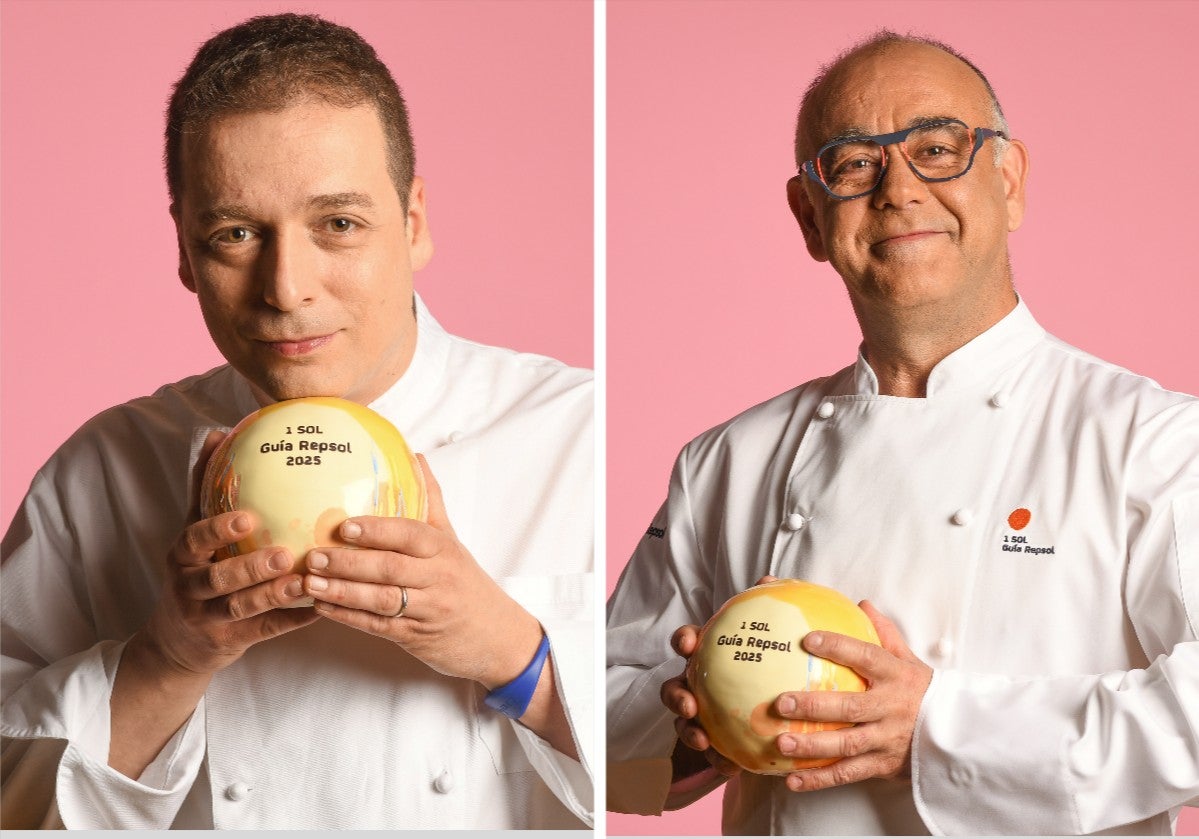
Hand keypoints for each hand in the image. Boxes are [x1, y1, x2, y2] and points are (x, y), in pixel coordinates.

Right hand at [136, 431, 318, 676]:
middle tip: (283, 554)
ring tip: (305, 582)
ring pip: (241, 607)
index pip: (195, 539)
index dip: (218, 530)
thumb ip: (204, 488)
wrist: (174, 644)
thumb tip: (216, 433)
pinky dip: (290, 621)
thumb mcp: (191, 533)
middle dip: (250, 568)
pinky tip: (319, 609)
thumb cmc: (195, 572)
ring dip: (274, 595)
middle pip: (219, 578)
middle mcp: (190, 586)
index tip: (248, 517)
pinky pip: (263, 631)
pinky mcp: (228, 642)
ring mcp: (207, 618)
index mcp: (183, 555)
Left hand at [303, 454, 542, 687]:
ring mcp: (427, 610)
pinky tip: (323, 608)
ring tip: (311, 584)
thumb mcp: (452, 541)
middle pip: (390, 568)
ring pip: (381, 600)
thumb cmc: (466, 582)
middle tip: (315, 556)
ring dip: (342, 592)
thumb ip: (430, 501)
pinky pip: (378, 626)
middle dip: (349, 563)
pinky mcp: (414, 637)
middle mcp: (438, 578)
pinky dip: (348, 617)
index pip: (410, 535)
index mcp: (444, 550)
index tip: (345, 526)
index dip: (377, 530)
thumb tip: (416, 457)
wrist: (496, 636)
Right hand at [660, 575, 783, 778]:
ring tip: (703, 740)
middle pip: (674, 686)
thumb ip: (769, 607)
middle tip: (689, 703)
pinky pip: (711, 754)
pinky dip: (718, 760)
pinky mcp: (714, 743)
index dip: (684, 641)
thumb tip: (768, 579)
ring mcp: (701, 714)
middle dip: (675, 695)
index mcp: (710, 656)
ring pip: (683, 724)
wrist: (778, 708)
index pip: (689, 642)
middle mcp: (698, 684)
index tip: (689, 645)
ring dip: (688, 732)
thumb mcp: (775, 635)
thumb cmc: (771, 663)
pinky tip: (733, 767)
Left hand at [774, 600, 932, 791]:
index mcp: (896, 676)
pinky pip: (849, 774)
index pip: (867, 657)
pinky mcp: (883, 765)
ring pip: (847, 745)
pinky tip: (792, 780)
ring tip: (781, 743)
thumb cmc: (923, 691)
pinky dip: (820, 780)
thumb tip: (861, 603)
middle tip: (781, 702)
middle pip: (850, 707)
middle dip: (814, 705)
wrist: (956, 734)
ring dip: (812, 747)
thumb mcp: (909, 660)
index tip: (809, 639)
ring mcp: (887, 739)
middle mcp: (891, 708)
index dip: (839, 647)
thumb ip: (884, 634)